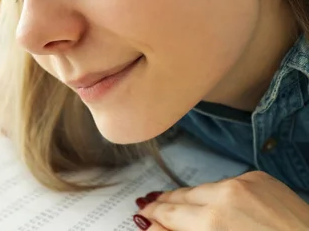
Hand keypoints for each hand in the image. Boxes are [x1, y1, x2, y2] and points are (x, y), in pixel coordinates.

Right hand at [133, 171, 308, 230]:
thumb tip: (150, 227)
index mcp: (210, 222)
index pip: (169, 213)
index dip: (152, 214)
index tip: (143, 214)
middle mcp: (224, 196)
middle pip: (182, 196)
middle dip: (166, 202)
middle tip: (152, 205)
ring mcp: (244, 182)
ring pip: (204, 187)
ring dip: (193, 198)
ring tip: (181, 205)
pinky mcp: (260, 177)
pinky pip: (228, 182)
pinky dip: (220, 193)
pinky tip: (220, 204)